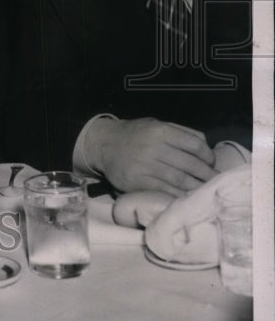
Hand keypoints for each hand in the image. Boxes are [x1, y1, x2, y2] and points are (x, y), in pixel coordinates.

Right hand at [88, 118, 216, 196]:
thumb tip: (206, 146)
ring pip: (180, 180)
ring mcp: (145, 166)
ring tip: (206, 191)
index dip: (208, 156)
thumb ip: (180, 131)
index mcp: (160, 131)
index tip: (211, 162)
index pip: (194, 145)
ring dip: (197, 187)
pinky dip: (180, 195)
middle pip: (190, 164)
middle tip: (215, 181)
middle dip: (207, 175)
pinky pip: (165, 191)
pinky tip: (188, 196)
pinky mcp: (138, 182)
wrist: (103, 144)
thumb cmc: (135, 134)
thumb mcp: (155, 124)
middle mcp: (154, 147)